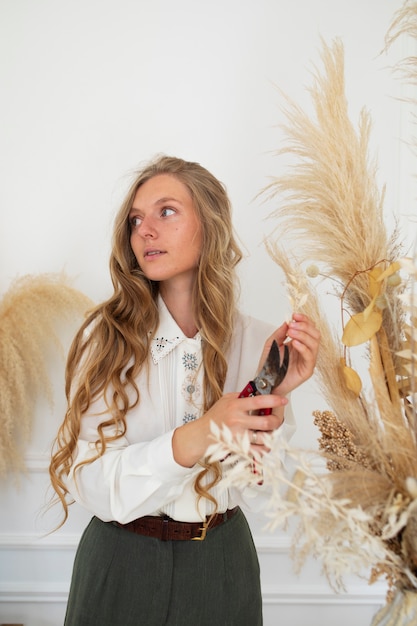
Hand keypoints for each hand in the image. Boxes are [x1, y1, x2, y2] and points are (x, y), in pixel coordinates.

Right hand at [172, 390, 287, 466]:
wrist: (201, 434)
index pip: (259, 401)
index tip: (283, 399)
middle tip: (278, 419)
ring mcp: (238, 436)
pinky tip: (266, 445)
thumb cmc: (214, 416)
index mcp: (235, 406)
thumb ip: (242, 396)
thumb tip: (259, 393)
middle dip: (277, 421)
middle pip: (266, 422)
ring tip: (272, 432)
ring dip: (272, 436)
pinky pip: (258, 451)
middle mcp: (238, 421)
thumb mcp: (226, 400)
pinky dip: (265, 449)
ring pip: (264, 438)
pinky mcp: (238, 448)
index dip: (274, 400)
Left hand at [259, 313, 319, 396]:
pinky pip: (310, 357)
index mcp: (300, 342)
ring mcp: (308, 360)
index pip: (309, 328)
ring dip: (303, 335)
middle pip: (315, 334)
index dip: (304, 320)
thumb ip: (280, 333)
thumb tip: (288, 321)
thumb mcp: (272, 343)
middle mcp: (306, 350)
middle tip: (292, 325)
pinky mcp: (307, 370)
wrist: (266, 381)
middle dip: (305, 326)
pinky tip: (294, 343)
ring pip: (315, 343)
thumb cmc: (269, 364)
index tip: (294, 315)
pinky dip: (303, 348)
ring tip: (291, 332)